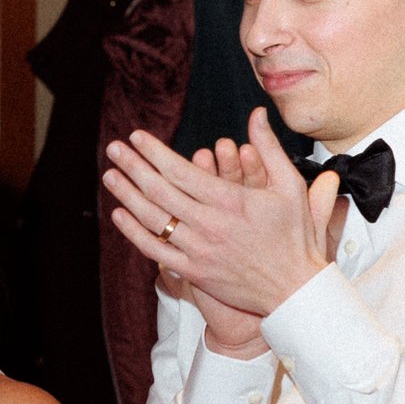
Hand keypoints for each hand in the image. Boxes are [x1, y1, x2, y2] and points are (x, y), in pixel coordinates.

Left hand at [102, 106, 340, 325]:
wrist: (294, 289)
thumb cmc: (295, 237)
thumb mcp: (290, 186)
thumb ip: (269, 148)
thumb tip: (257, 114)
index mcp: (231, 201)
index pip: (181, 172)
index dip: (154, 153)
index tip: (138, 137)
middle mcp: (209, 225)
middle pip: (160, 191)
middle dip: (133, 166)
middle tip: (115, 148)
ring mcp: (198, 250)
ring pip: (153, 219)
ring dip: (127, 195)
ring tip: (110, 175)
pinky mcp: (193, 272)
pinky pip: (156, 251)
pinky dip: (134, 233)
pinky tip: (120, 215)